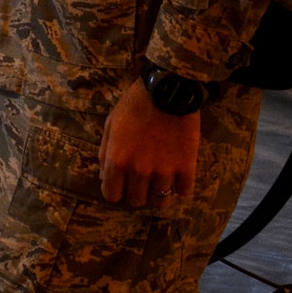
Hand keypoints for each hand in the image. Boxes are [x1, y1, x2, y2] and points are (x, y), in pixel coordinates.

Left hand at [99, 77, 200, 206]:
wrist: (168, 91)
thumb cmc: (134, 105)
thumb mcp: (110, 125)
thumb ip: (105, 154)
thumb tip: (104, 177)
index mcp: (117, 162)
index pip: (112, 196)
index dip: (116, 191)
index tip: (121, 185)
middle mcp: (139, 172)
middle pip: (137, 201)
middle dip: (137, 193)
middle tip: (142, 181)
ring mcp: (164, 172)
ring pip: (161, 201)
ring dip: (159, 192)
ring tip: (161, 180)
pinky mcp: (187, 168)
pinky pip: (184, 191)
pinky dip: (181, 186)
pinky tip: (178, 174)